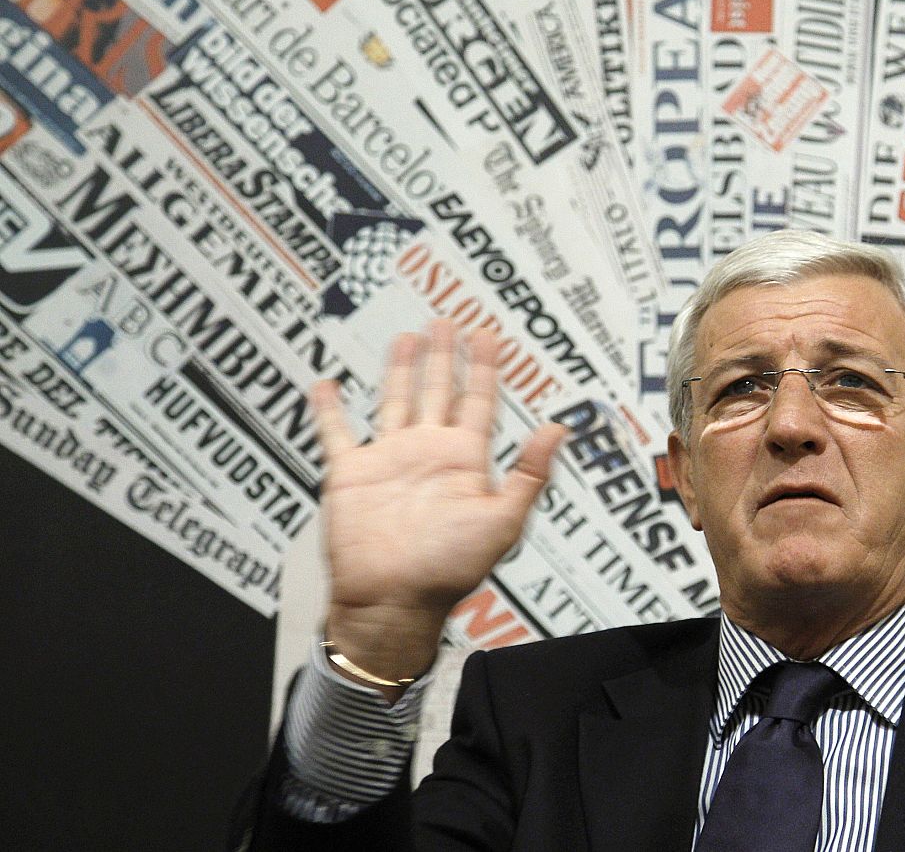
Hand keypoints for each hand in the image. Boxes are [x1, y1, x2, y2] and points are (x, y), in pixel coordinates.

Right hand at [312, 320, 566, 682]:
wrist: (394, 601)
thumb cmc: (449, 568)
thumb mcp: (502, 519)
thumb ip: (530, 473)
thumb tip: (561, 427)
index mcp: (465, 460)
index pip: (479, 402)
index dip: (484, 368)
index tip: (489, 335)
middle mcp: (428, 453)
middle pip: (438, 391)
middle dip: (444, 356)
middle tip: (448, 321)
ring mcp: (389, 460)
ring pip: (395, 400)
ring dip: (401, 370)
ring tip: (408, 336)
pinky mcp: (351, 473)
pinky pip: (337, 433)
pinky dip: (329, 409)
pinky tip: (326, 383)